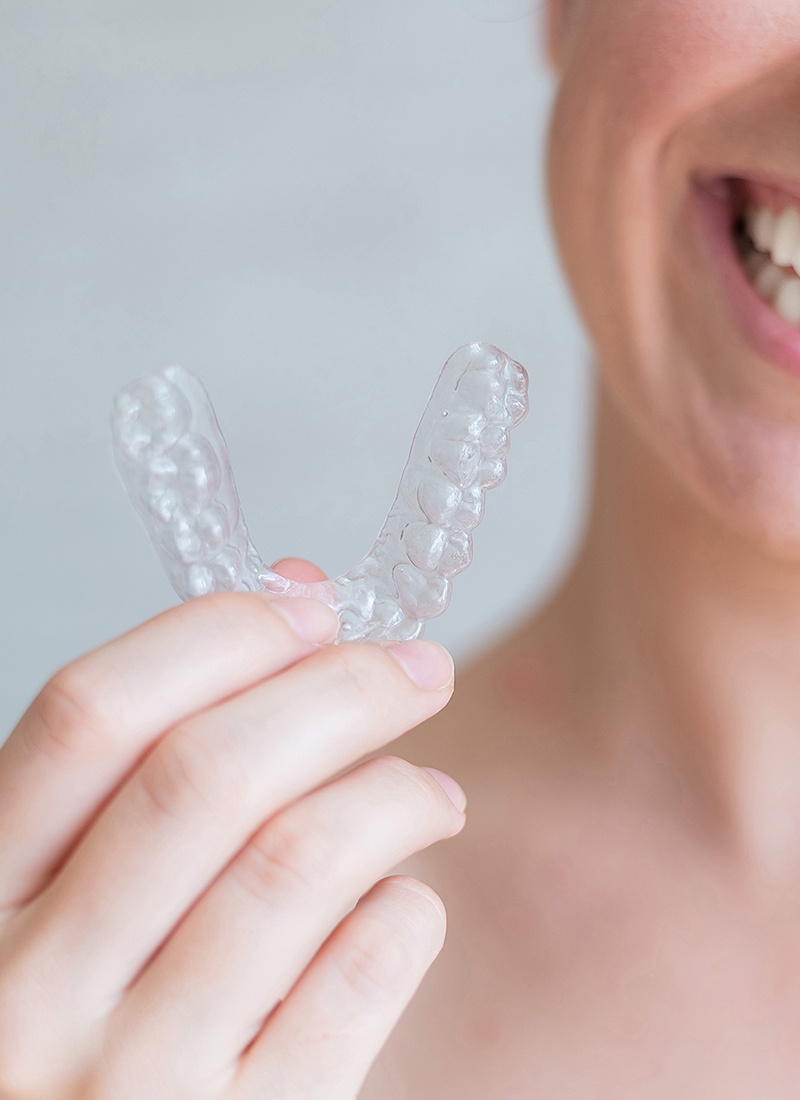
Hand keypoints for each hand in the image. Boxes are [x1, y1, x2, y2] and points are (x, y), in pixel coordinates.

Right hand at [0, 559, 461, 1098]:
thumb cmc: (85, 1030)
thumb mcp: (66, 903)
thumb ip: (152, 767)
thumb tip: (293, 593)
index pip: (91, 716)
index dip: (218, 635)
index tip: (313, 607)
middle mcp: (29, 994)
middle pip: (207, 775)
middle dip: (339, 692)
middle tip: (418, 670)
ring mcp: (132, 1085)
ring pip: (296, 866)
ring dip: (393, 796)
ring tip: (431, 794)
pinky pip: (357, 983)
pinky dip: (406, 913)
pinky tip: (405, 903)